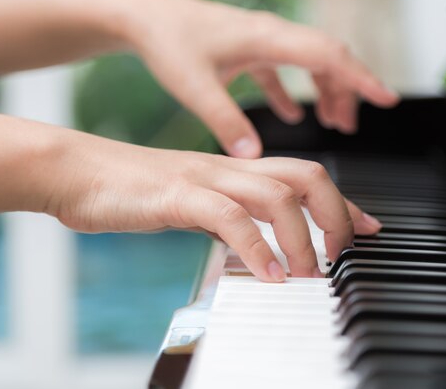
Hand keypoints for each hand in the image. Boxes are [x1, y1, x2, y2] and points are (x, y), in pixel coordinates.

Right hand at [49, 132, 381, 281]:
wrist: (76, 171)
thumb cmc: (131, 190)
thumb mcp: (191, 204)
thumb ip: (226, 220)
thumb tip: (255, 248)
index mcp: (232, 170)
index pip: (302, 177)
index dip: (342, 203)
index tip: (368, 228)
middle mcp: (227, 169)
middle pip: (304, 175)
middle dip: (337, 214)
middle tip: (343, 254)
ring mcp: (203, 178)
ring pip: (275, 195)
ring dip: (303, 238)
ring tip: (311, 274)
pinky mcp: (177, 195)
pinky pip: (229, 218)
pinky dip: (257, 248)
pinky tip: (268, 275)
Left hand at [117, 0, 398, 157]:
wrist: (141, 14)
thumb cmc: (167, 42)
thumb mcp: (195, 86)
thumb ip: (224, 121)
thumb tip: (253, 156)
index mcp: (267, 38)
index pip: (328, 54)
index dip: (360, 78)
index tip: (386, 100)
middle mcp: (271, 35)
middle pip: (327, 58)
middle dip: (346, 89)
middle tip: (352, 125)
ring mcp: (260, 40)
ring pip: (309, 62)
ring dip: (325, 90)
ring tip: (333, 123)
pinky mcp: (247, 48)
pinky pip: (283, 69)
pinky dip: (294, 92)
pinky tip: (293, 115)